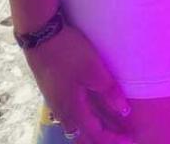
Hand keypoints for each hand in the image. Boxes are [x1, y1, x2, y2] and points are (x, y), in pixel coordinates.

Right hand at [24, 22, 132, 141]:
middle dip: (102, 137)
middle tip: (120, 135)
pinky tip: (88, 107)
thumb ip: (109, 92)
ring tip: (107, 124)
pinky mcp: (52, 90)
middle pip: (83, 135)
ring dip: (92, 128)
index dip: (113, 139)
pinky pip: (70, 113)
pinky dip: (83, 116)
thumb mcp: (93, 70)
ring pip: (75, 125)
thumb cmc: (68, 53)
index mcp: (72, 110)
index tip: (129, 140)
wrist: (40, 36)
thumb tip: (124, 111)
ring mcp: (55, 101)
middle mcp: (62, 112)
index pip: (96, 134)